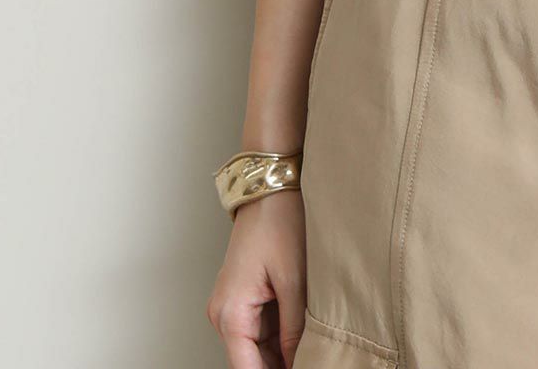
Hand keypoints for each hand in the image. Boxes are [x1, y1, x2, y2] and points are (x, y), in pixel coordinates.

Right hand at [206, 189, 307, 368]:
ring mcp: (231, 305)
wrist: (270, 187)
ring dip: (282, 354)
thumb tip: (298, 363)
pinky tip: (304, 338)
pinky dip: (280, 337)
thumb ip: (294, 329)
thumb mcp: (294, 281)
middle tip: (314, 362)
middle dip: (280, 366)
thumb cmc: (279, 223)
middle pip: (250, 361)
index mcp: (229, 313)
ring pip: (256, 348)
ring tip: (313, 353)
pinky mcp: (243, 296)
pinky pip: (260, 329)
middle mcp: (223, 314)